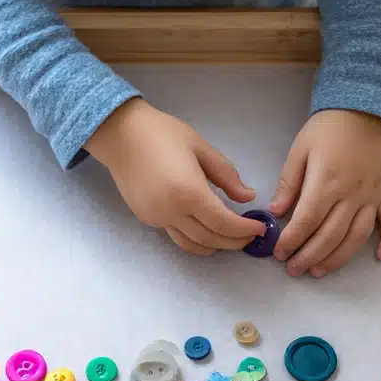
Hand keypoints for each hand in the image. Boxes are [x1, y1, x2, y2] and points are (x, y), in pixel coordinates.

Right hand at [85, 98, 265, 254]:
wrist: (120, 135)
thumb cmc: (162, 134)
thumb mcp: (201, 147)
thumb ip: (226, 175)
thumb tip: (247, 197)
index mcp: (189, 192)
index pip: (224, 223)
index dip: (245, 230)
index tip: (260, 228)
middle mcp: (172, 211)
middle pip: (211, 239)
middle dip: (235, 242)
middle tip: (250, 237)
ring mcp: (157, 218)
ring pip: (192, 245)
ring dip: (215, 246)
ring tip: (231, 238)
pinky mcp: (147, 219)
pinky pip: (177, 236)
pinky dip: (196, 238)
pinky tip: (206, 228)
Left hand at [269, 109, 380, 276]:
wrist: (362, 109)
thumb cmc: (326, 129)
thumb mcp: (299, 151)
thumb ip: (289, 183)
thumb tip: (276, 211)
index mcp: (327, 182)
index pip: (307, 220)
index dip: (292, 240)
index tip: (279, 253)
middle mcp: (351, 194)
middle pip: (330, 235)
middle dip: (309, 256)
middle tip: (294, 269)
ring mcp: (371, 196)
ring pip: (356, 236)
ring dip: (338, 258)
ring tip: (320, 271)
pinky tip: (380, 257)